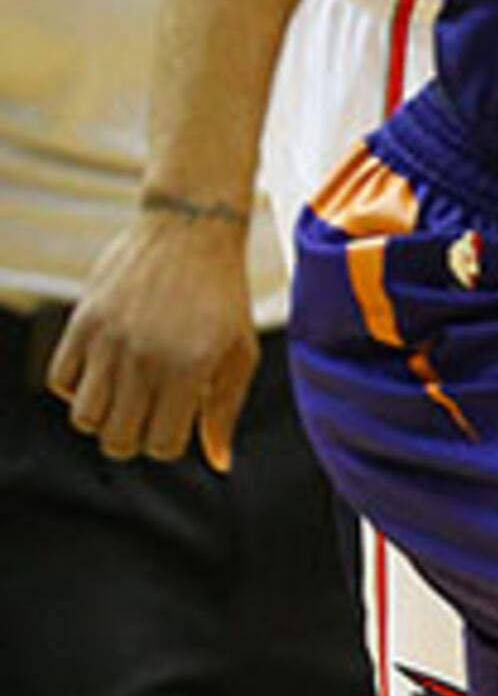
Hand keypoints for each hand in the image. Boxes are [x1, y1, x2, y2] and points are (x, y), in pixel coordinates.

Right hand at [52, 206, 260, 469]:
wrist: (190, 231)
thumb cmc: (224, 296)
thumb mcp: (240, 353)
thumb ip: (225, 410)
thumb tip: (219, 464)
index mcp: (189, 369)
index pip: (161, 445)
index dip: (169, 443)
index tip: (177, 420)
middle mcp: (143, 358)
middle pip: (117, 439)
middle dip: (134, 438)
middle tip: (149, 414)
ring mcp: (108, 340)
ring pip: (84, 418)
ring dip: (103, 418)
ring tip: (126, 397)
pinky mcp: (82, 322)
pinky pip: (59, 381)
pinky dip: (76, 389)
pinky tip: (103, 373)